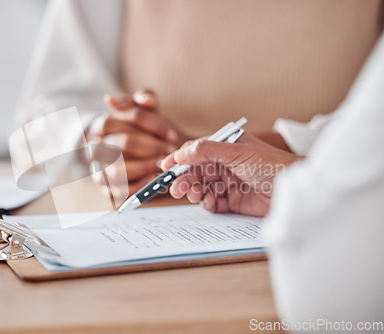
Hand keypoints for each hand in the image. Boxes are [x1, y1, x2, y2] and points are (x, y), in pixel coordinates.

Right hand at [87, 89, 190, 193]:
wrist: (130, 159)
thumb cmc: (139, 133)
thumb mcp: (142, 113)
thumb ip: (146, 100)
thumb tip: (146, 99)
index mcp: (103, 124)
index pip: (124, 118)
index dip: (152, 125)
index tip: (172, 134)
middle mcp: (96, 147)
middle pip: (124, 143)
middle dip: (152, 147)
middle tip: (171, 151)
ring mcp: (99, 169)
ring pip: (118, 169)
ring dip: (145, 166)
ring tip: (163, 165)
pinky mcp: (107, 190)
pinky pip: (120, 191)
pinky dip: (139, 186)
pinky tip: (154, 180)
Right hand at [161, 133, 302, 216]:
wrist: (294, 190)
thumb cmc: (272, 164)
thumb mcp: (236, 152)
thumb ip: (206, 150)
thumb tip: (181, 152)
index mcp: (226, 147)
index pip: (196, 152)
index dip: (179, 159)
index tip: (165, 167)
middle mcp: (226, 164)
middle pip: (196, 172)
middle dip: (185, 179)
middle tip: (176, 188)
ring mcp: (229, 183)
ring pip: (202, 188)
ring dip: (195, 192)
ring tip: (196, 196)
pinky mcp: (234, 201)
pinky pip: (213, 203)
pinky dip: (209, 204)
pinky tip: (211, 202)